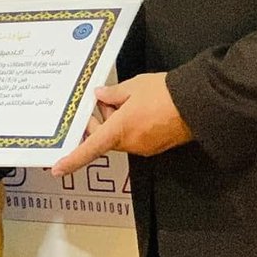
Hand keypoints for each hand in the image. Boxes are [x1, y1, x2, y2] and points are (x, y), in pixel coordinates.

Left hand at [50, 73, 192, 176]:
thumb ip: (112, 94)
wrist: (198, 104)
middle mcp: (130, 144)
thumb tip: (99, 97)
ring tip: (124, 99)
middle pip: (103, 138)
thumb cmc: (163, 94)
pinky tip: (138, 108)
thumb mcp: (133, 87)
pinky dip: (128, 127)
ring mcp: (144, 147)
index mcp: (119, 130)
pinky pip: (134, 138)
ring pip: (119, 138)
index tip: (57, 169)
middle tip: (103, 100)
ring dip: (114, 123)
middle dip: (98, 121)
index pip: (90, 148)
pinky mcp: (156, 146)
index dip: (73, 159)